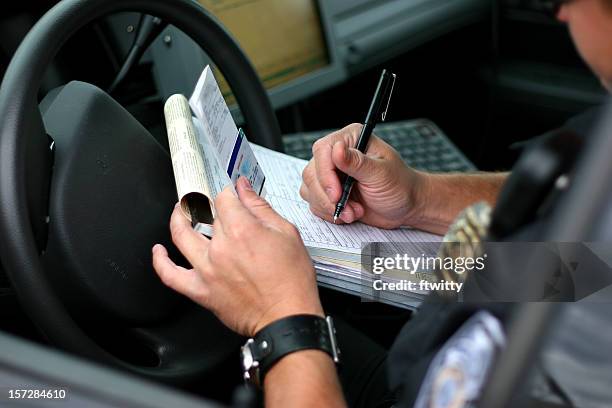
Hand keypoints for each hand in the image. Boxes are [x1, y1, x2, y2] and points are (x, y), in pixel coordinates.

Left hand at [152, 177, 322, 336]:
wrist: (287, 317)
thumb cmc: (291, 281)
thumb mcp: (287, 234)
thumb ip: (261, 208)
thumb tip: (245, 189)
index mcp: (242, 230)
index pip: (224, 198)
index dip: (228, 192)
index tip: (232, 193)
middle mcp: (220, 248)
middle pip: (205, 214)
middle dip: (211, 205)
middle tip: (215, 205)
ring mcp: (207, 269)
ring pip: (180, 236)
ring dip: (177, 218)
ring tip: (179, 212)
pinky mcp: (201, 291)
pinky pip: (170, 275)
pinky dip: (160, 261)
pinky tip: (159, 251)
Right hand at [300, 123, 427, 228]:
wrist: (405, 206)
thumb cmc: (400, 186)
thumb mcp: (381, 174)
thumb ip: (357, 163)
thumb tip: (336, 150)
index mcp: (352, 139)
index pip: (323, 150)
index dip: (325, 174)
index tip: (336, 194)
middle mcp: (338, 153)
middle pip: (312, 172)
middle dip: (328, 196)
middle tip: (348, 208)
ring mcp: (332, 173)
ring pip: (310, 189)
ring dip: (329, 206)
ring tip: (354, 211)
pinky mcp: (329, 190)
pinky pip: (314, 201)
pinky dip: (329, 212)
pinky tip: (349, 213)